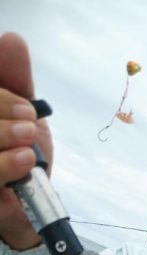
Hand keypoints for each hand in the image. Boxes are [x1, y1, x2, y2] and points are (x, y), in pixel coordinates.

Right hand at [0, 32, 52, 249]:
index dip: (2, 94)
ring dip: (4, 135)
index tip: (29, 108)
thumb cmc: (24, 160)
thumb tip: (12, 42)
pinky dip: (5, 163)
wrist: (33, 210)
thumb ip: (17, 83)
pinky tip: (24, 162)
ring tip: (29, 144)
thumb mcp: (27, 119)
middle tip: (30, 124)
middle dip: (3, 109)